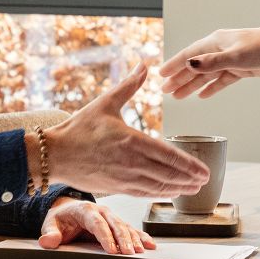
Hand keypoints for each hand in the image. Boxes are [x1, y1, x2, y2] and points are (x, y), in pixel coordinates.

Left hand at [37, 199, 156, 253]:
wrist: (66, 210)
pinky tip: (150, 244)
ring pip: (125, 227)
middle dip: (123, 239)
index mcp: (85, 210)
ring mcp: (110, 216)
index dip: (105, 236)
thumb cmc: (60, 219)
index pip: (97, 224)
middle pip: (115, 224)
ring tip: (141, 251)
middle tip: (130, 254)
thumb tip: (48, 241)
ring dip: (134, 239)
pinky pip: (131, 229)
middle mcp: (101, 211)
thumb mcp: (50, 225)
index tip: (111, 250)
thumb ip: (50, 233)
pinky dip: (141, 236)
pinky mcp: (116, 223)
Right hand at [42, 65, 211, 197]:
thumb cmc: (77, 129)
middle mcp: (131, 162)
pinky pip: (144, 194)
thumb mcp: (105, 103)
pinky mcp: (116, 188)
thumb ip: (129, 85)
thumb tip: (144, 65)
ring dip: (178, 189)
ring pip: (159, 187)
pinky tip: (169, 193)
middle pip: (169, 174)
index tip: (204, 170)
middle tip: (205, 179)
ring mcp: (124, 178)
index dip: (190, 165)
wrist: (54, 155)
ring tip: (193, 188)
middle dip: (190, 179)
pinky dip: (160, 194)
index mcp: (131, 140)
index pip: (169, 156)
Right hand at [157, 27, 259, 100]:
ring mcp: (232, 59)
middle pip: (196, 65)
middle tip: (165, 91)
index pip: (189, 54)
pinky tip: (203, 95)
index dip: (174, 64)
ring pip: (207, 74)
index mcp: (217, 42)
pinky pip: (222, 79)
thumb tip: (189, 64)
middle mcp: (221, 49)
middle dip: (180, 78)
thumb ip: (212, 63)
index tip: (160, 75)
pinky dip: (212, 87)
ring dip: (193, 84)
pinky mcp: (243, 68)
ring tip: (179, 96)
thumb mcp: (236, 56)